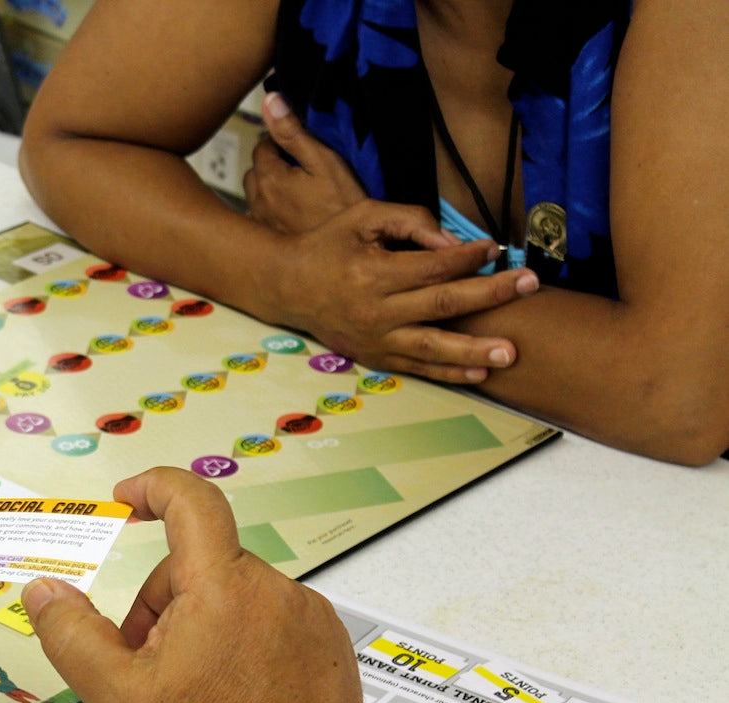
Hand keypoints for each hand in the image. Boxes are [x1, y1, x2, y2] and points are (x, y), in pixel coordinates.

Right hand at [21, 468, 364, 702]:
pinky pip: (276, 617)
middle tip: (149, 661)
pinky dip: (247, 639)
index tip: (129, 497)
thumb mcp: (117, 694)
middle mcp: (275, 591)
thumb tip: (44, 591)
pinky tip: (236, 691)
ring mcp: (310, 617)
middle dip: (165, 601)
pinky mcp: (332, 644)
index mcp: (223, 589)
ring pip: (238, 592)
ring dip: (207, 621)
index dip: (154, 487)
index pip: (191, 501)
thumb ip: (71, 634)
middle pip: (202, 564)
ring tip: (197, 685)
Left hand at [243, 92, 365, 234]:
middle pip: (255, 171)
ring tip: (295, 191)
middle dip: (270, 165)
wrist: (348, 253)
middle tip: (297, 167)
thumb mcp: (324, 162)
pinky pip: (260, 218)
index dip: (280, 142)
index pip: (262, 146)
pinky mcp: (267, 241)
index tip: (298, 146)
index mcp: (268, 177)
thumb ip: (294, 132)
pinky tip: (291, 214)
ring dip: (268, 188)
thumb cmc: (343, 205)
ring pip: (255, 195)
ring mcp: (260, 223)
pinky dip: (270, 211)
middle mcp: (256, 201)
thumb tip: (270, 100)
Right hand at [276, 199, 537, 382]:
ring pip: (432, 347)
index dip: (469, 256)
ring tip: (511, 352)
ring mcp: (375, 338)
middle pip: (442, 304)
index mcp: (372, 272)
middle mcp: (374, 310)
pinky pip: (417, 368)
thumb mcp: (363, 217)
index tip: (497, 248)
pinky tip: (480, 372)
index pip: (433, 266)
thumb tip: (454, 242)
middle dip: (490, 293)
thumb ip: (410, 221)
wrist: (287, 286)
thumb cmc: (329, 245)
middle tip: (529, 284)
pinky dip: (449, 372)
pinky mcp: (375, 356)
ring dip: (474, 350)